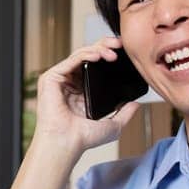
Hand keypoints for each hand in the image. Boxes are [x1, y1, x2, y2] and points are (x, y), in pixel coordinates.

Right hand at [31, 37, 142, 155]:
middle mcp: (69, 83)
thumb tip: (137, 104)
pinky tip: (99, 55)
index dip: (109, 56)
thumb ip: (125, 113)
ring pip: (80, 55)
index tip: (124, 52)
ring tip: (113, 53)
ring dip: (98, 49)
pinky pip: (71, 60)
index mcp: (81, 91)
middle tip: (120, 44)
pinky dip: (86, 55)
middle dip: (105, 46)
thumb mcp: (113, 125)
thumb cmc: (83, 139)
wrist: (67, 144)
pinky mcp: (51, 78)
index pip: (96, 66)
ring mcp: (60, 79)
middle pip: (88, 56)